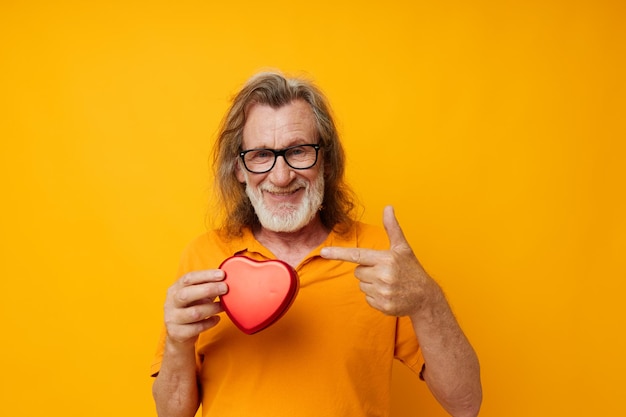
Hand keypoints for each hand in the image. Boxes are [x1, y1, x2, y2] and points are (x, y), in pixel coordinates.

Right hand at [163, 270, 227, 344]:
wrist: (178, 335)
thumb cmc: (190, 309)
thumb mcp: (196, 296)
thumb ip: (207, 286)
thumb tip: (226, 278)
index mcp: (175, 289)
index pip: (188, 278)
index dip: (205, 275)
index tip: (222, 275)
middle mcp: (170, 303)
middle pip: (187, 294)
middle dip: (208, 289)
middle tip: (225, 288)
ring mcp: (172, 319)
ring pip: (194, 313)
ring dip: (212, 308)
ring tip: (223, 306)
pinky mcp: (177, 333)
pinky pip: (196, 328)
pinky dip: (209, 322)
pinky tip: (216, 319)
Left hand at [320, 205, 437, 316]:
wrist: (425, 297)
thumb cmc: (411, 269)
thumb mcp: (403, 248)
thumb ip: (392, 228)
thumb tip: (388, 207)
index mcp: (386, 259)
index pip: (357, 255)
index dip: (338, 253)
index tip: (323, 252)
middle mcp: (383, 275)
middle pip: (358, 272)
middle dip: (368, 271)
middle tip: (385, 272)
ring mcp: (383, 292)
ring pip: (361, 286)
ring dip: (371, 285)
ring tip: (388, 284)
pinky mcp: (383, 306)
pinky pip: (367, 299)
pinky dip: (375, 297)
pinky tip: (389, 294)